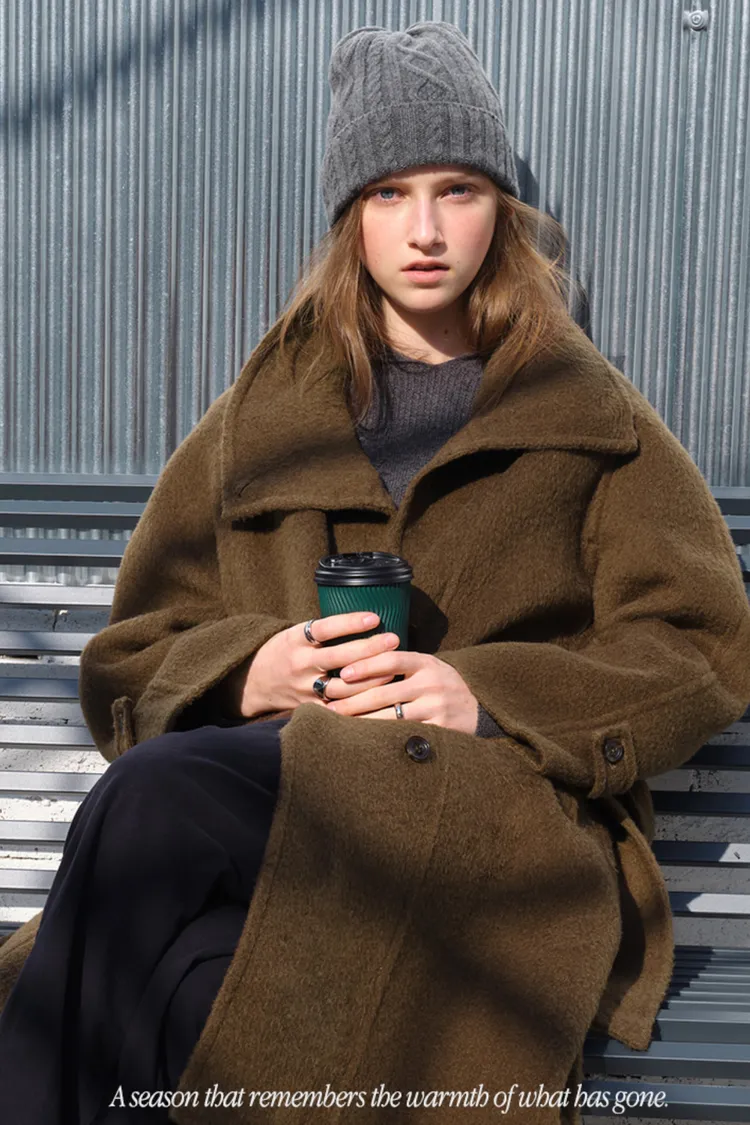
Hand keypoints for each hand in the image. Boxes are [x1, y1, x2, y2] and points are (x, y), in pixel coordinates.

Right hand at [227, 612, 405, 718]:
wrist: (255, 681)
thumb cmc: (285, 651)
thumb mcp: (296, 634)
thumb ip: (324, 631)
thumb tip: (367, 618)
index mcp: (295, 640)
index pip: (324, 628)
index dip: (349, 623)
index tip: (375, 617)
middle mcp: (300, 664)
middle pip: (338, 657)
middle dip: (369, 649)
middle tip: (394, 639)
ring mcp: (304, 688)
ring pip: (342, 686)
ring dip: (370, 679)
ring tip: (393, 669)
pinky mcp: (310, 708)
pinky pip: (338, 708)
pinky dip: (359, 704)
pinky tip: (379, 698)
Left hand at [322, 649, 479, 734]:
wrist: (479, 710)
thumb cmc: (441, 686)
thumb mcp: (427, 667)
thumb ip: (400, 663)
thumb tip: (355, 660)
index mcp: (427, 663)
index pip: (391, 660)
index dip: (365, 665)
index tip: (342, 673)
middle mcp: (433, 683)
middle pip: (385, 691)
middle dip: (353, 699)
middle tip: (329, 705)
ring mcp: (437, 708)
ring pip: (390, 716)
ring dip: (361, 721)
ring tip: (339, 724)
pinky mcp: (440, 730)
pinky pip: (404, 733)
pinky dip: (381, 736)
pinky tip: (364, 739)